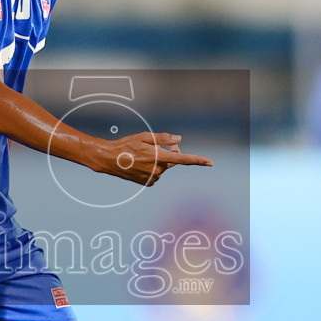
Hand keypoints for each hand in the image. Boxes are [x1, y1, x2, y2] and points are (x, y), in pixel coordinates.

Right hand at [98, 131, 212, 184]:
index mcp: (159, 157)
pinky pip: (156, 174)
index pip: (183, 159)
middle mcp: (157, 170)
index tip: (210, 162)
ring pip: (164, 167)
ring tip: (142, 155)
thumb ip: (164, 139)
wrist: (109, 159)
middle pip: (173, 160)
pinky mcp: (147, 183)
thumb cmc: (126, 145)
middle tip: (155, 145)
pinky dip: (153, 168)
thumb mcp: (145, 137)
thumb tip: (179, 140)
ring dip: (158, 160)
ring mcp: (152, 178)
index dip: (198, 160)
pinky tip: (140, 164)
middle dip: (170, 152)